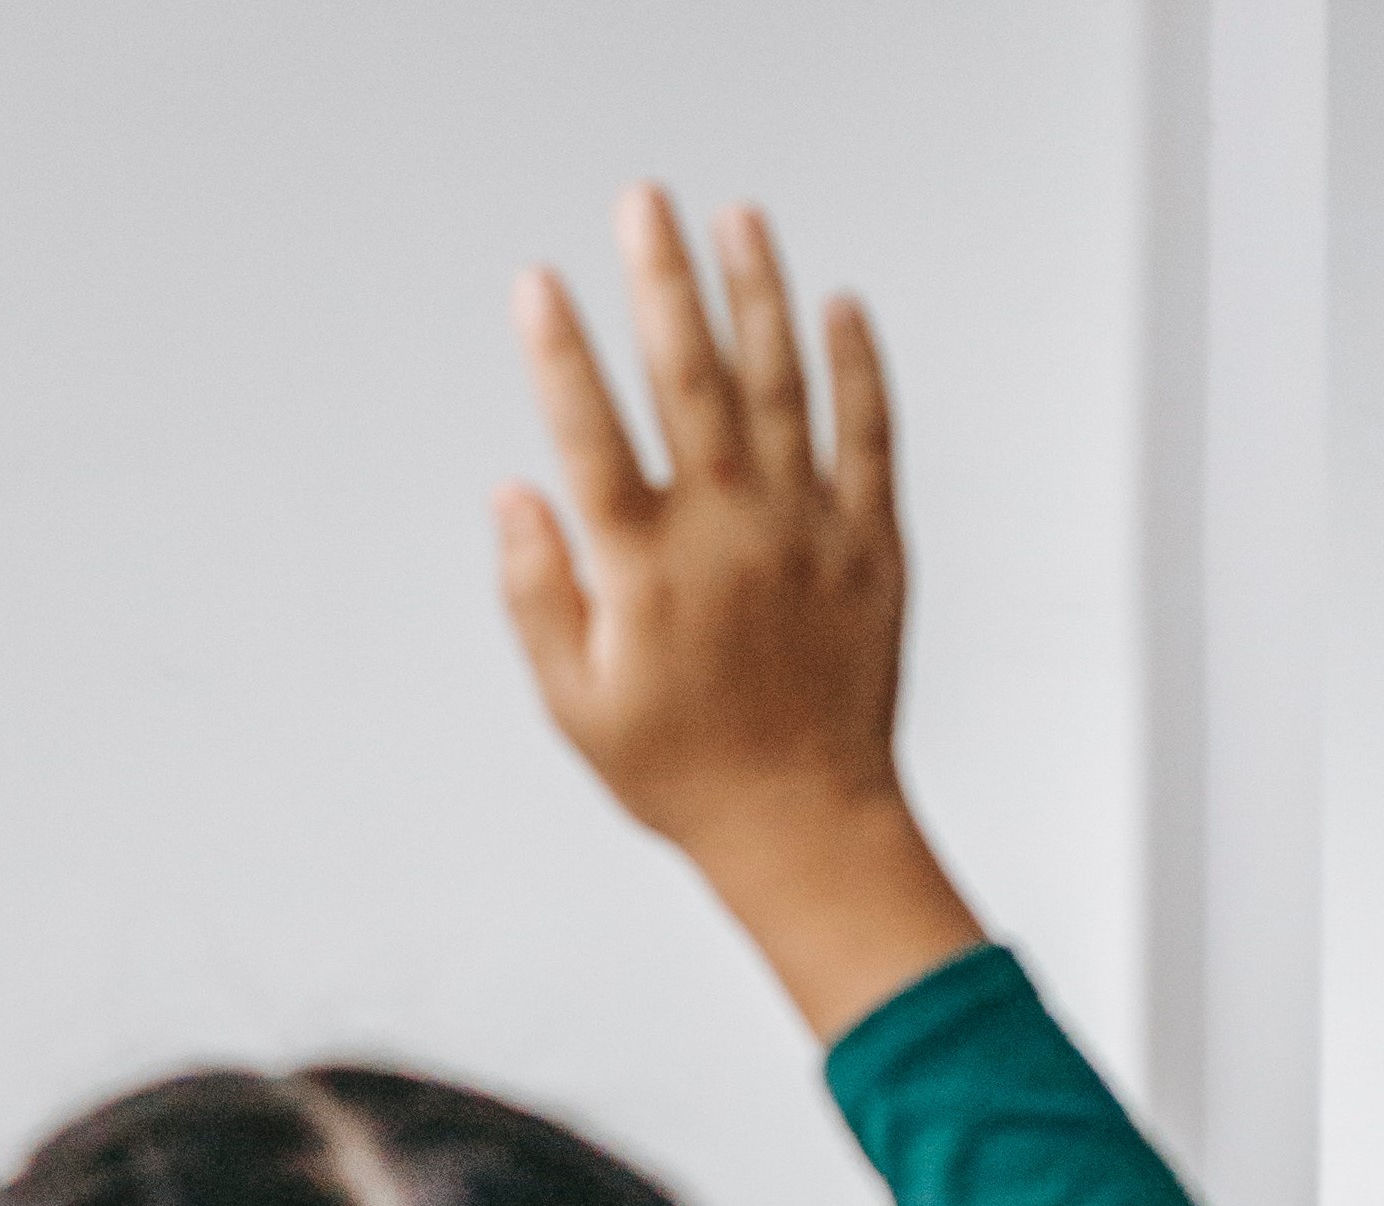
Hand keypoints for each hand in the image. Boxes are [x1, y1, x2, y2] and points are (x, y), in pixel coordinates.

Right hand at [497, 186, 981, 1038]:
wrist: (806, 821)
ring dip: (756, 294)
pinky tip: (838, 305)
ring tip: (736, 221)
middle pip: (690, 381)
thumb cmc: (679, 771)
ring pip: (783, 384)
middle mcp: (727, 532)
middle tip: (642, 205)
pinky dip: (855, 364)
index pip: (591, 437)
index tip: (538, 285)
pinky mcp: (869, 539)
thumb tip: (515, 497)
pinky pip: (868, 432)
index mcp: (643, 572)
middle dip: (661, 283)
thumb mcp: (574, 703)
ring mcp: (806, 527)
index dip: (560, 356)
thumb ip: (538, 595)